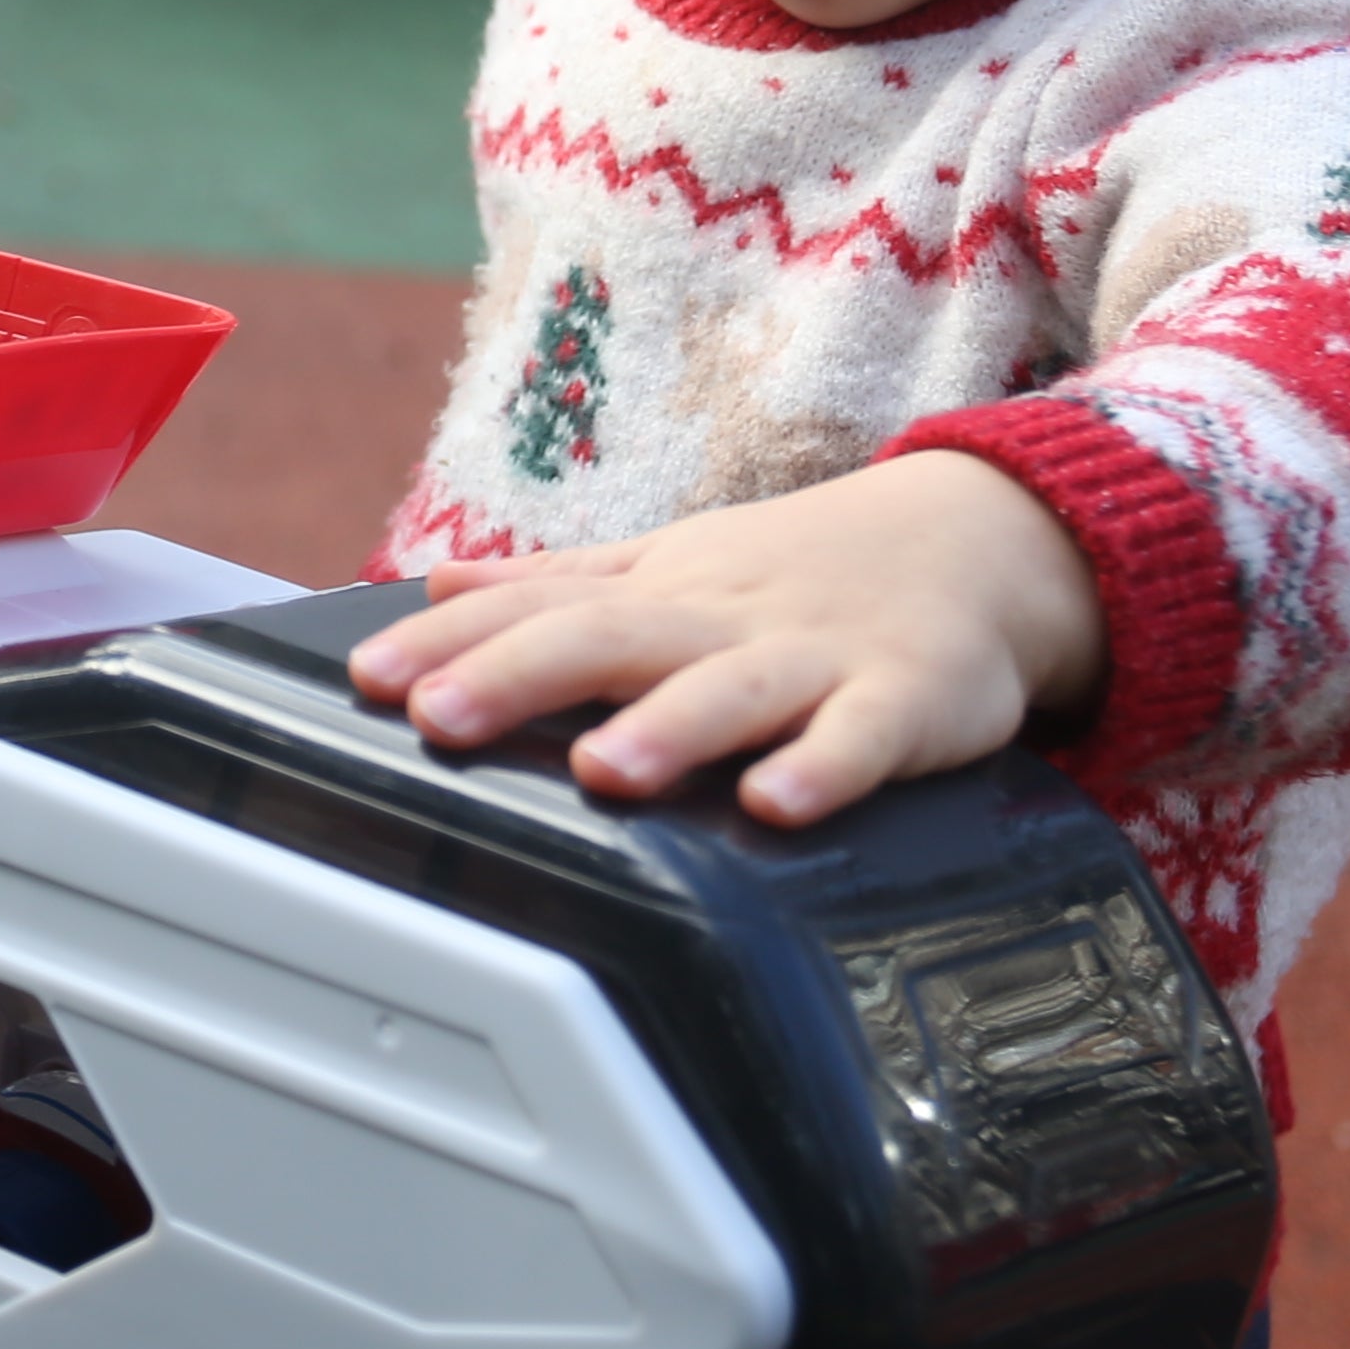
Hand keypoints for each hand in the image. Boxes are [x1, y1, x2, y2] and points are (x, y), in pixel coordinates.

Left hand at [342, 452, 1098, 825]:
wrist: (980, 540)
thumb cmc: (803, 571)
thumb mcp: (675, 564)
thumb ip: (560, 582)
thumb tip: (437, 582)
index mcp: (661, 593)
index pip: (539, 608)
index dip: (452, 642)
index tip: (369, 677)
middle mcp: (722, 619)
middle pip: (612, 640)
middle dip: (520, 676)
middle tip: (437, 718)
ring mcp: (815, 658)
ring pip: (732, 690)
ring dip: (666, 727)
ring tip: (598, 769)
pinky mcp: (905, 700)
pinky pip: (862, 739)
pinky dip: (823, 767)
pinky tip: (775, 807)